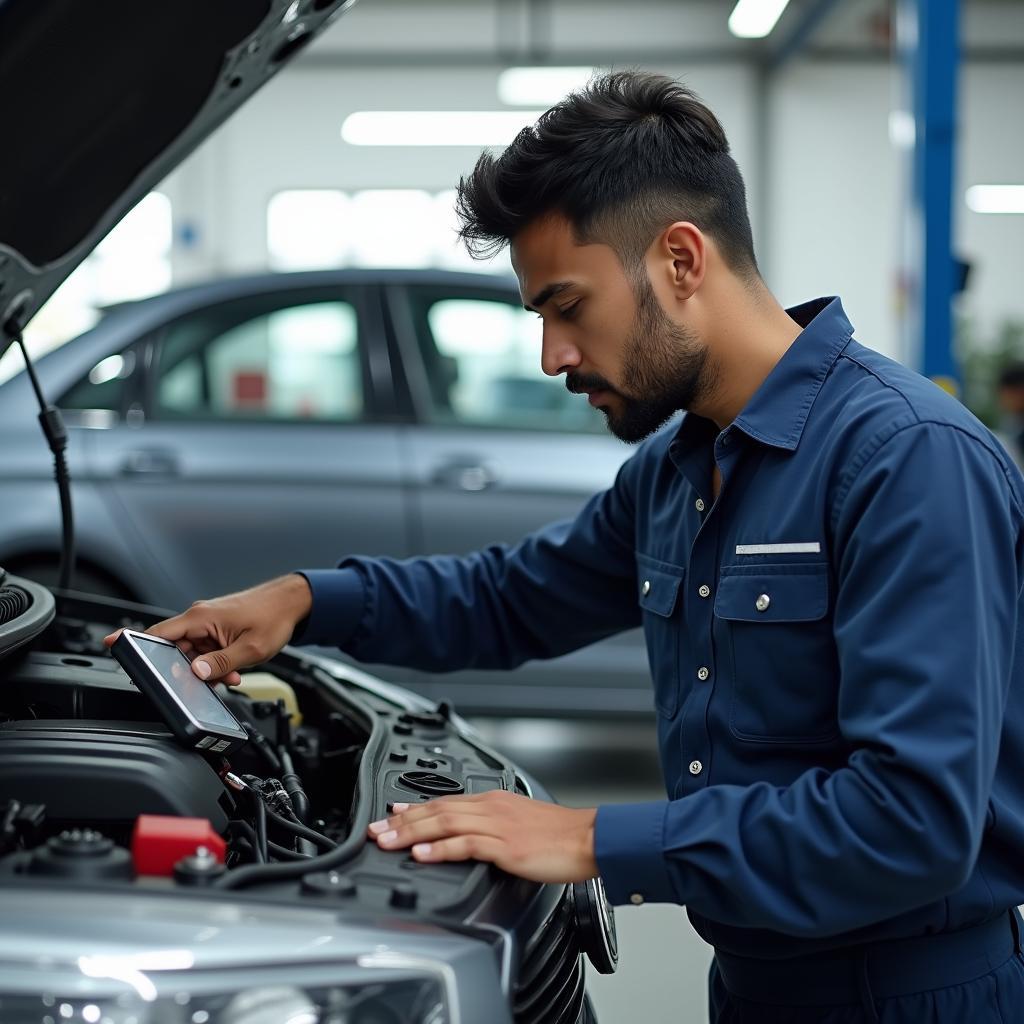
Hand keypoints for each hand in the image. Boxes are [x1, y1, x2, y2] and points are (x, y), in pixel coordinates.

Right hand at [102, 573, 312, 684]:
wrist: (292, 602)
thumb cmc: (273, 617)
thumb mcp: (250, 649)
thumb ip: (220, 664)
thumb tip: (196, 673)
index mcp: (199, 617)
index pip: (156, 633)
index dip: (131, 641)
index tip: (110, 646)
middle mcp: (199, 617)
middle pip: (176, 651)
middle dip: (191, 670)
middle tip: (212, 679)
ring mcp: (207, 623)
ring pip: (193, 654)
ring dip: (208, 668)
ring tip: (232, 673)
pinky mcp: (216, 628)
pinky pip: (206, 650)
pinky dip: (216, 662)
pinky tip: (233, 669)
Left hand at [367, 790, 598, 883]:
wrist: (588, 837)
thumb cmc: (560, 836)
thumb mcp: (521, 824)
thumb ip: (494, 828)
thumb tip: (473, 840)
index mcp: (494, 801)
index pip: (445, 800)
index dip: (414, 808)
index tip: (391, 814)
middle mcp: (491, 807)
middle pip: (437, 809)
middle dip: (402, 821)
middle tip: (375, 830)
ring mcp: (497, 825)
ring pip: (444, 823)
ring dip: (411, 833)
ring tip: (387, 842)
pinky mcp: (505, 844)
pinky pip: (466, 844)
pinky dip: (441, 848)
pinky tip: (423, 853)